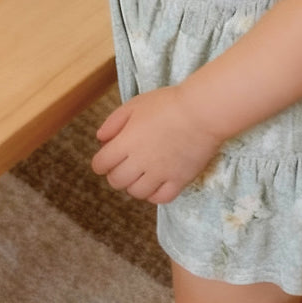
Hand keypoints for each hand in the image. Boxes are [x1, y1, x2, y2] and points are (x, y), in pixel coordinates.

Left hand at [91, 86, 223, 203]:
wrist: (201, 113)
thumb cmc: (167, 104)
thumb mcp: (134, 105)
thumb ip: (113, 122)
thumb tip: (100, 139)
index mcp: (126, 142)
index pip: (101, 164)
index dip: (100, 163)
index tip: (105, 159)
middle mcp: (140, 161)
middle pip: (117, 181)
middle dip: (115, 175)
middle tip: (122, 166)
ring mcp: (161, 173)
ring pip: (137, 193)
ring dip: (133, 185)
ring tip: (139, 175)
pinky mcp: (180, 180)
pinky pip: (161, 199)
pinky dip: (154, 195)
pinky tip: (155, 183)